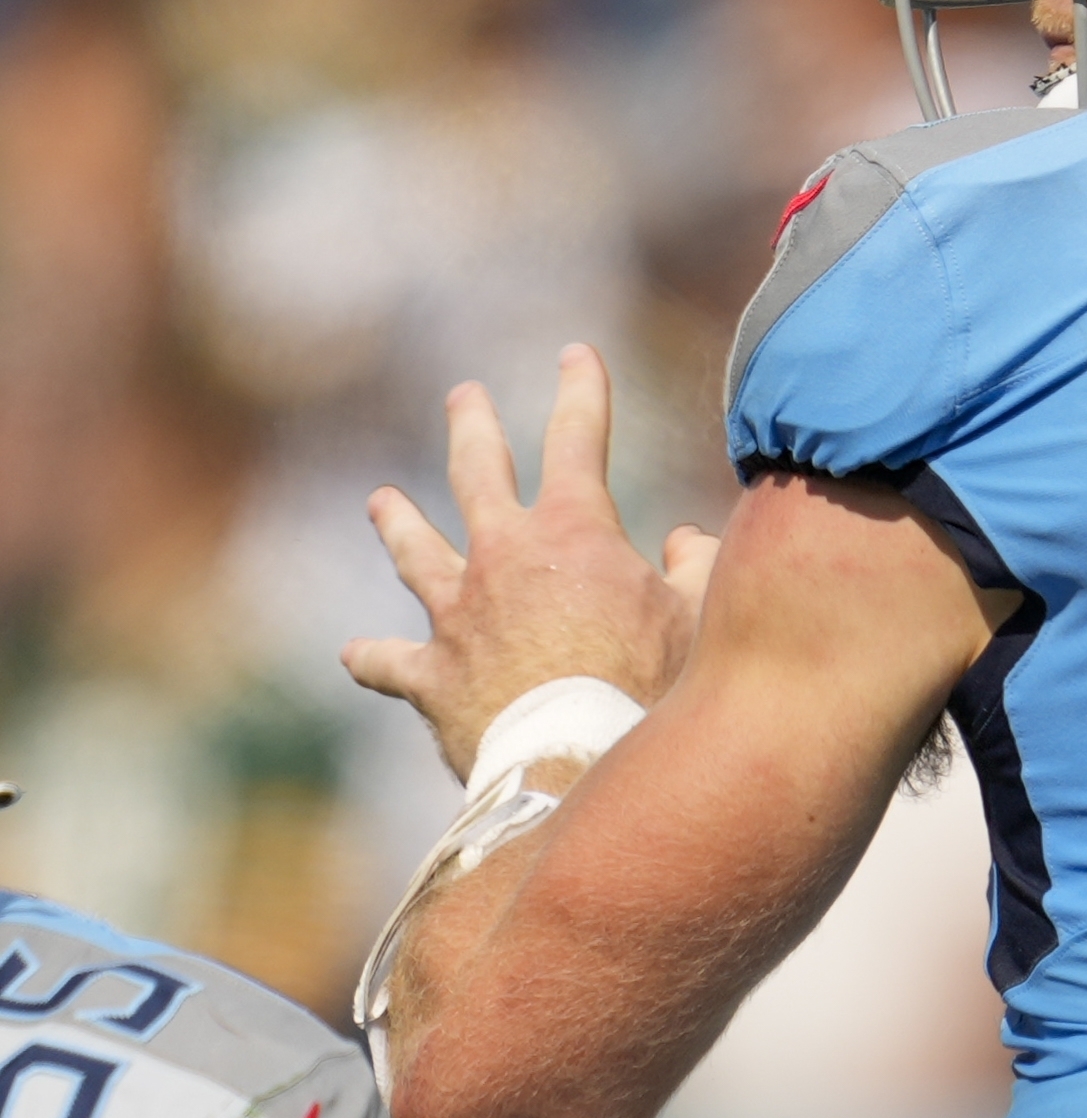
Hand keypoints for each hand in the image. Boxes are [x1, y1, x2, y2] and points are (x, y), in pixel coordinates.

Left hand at [341, 346, 716, 779]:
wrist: (577, 763)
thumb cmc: (652, 689)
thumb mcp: (699, 616)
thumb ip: (697, 568)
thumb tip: (687, 542)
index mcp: (571, 531)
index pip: (577, 437)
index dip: (581, 390)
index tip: (576, 355)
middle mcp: (501, 558)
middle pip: (477, 473)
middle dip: (473, 427)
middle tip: (462, 396)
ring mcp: (455, 617)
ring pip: (415, 554)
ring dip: (399, 524)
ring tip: (382, 501)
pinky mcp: (429, 678)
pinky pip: (389, 663)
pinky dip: (375, 657)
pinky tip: (355, 654)